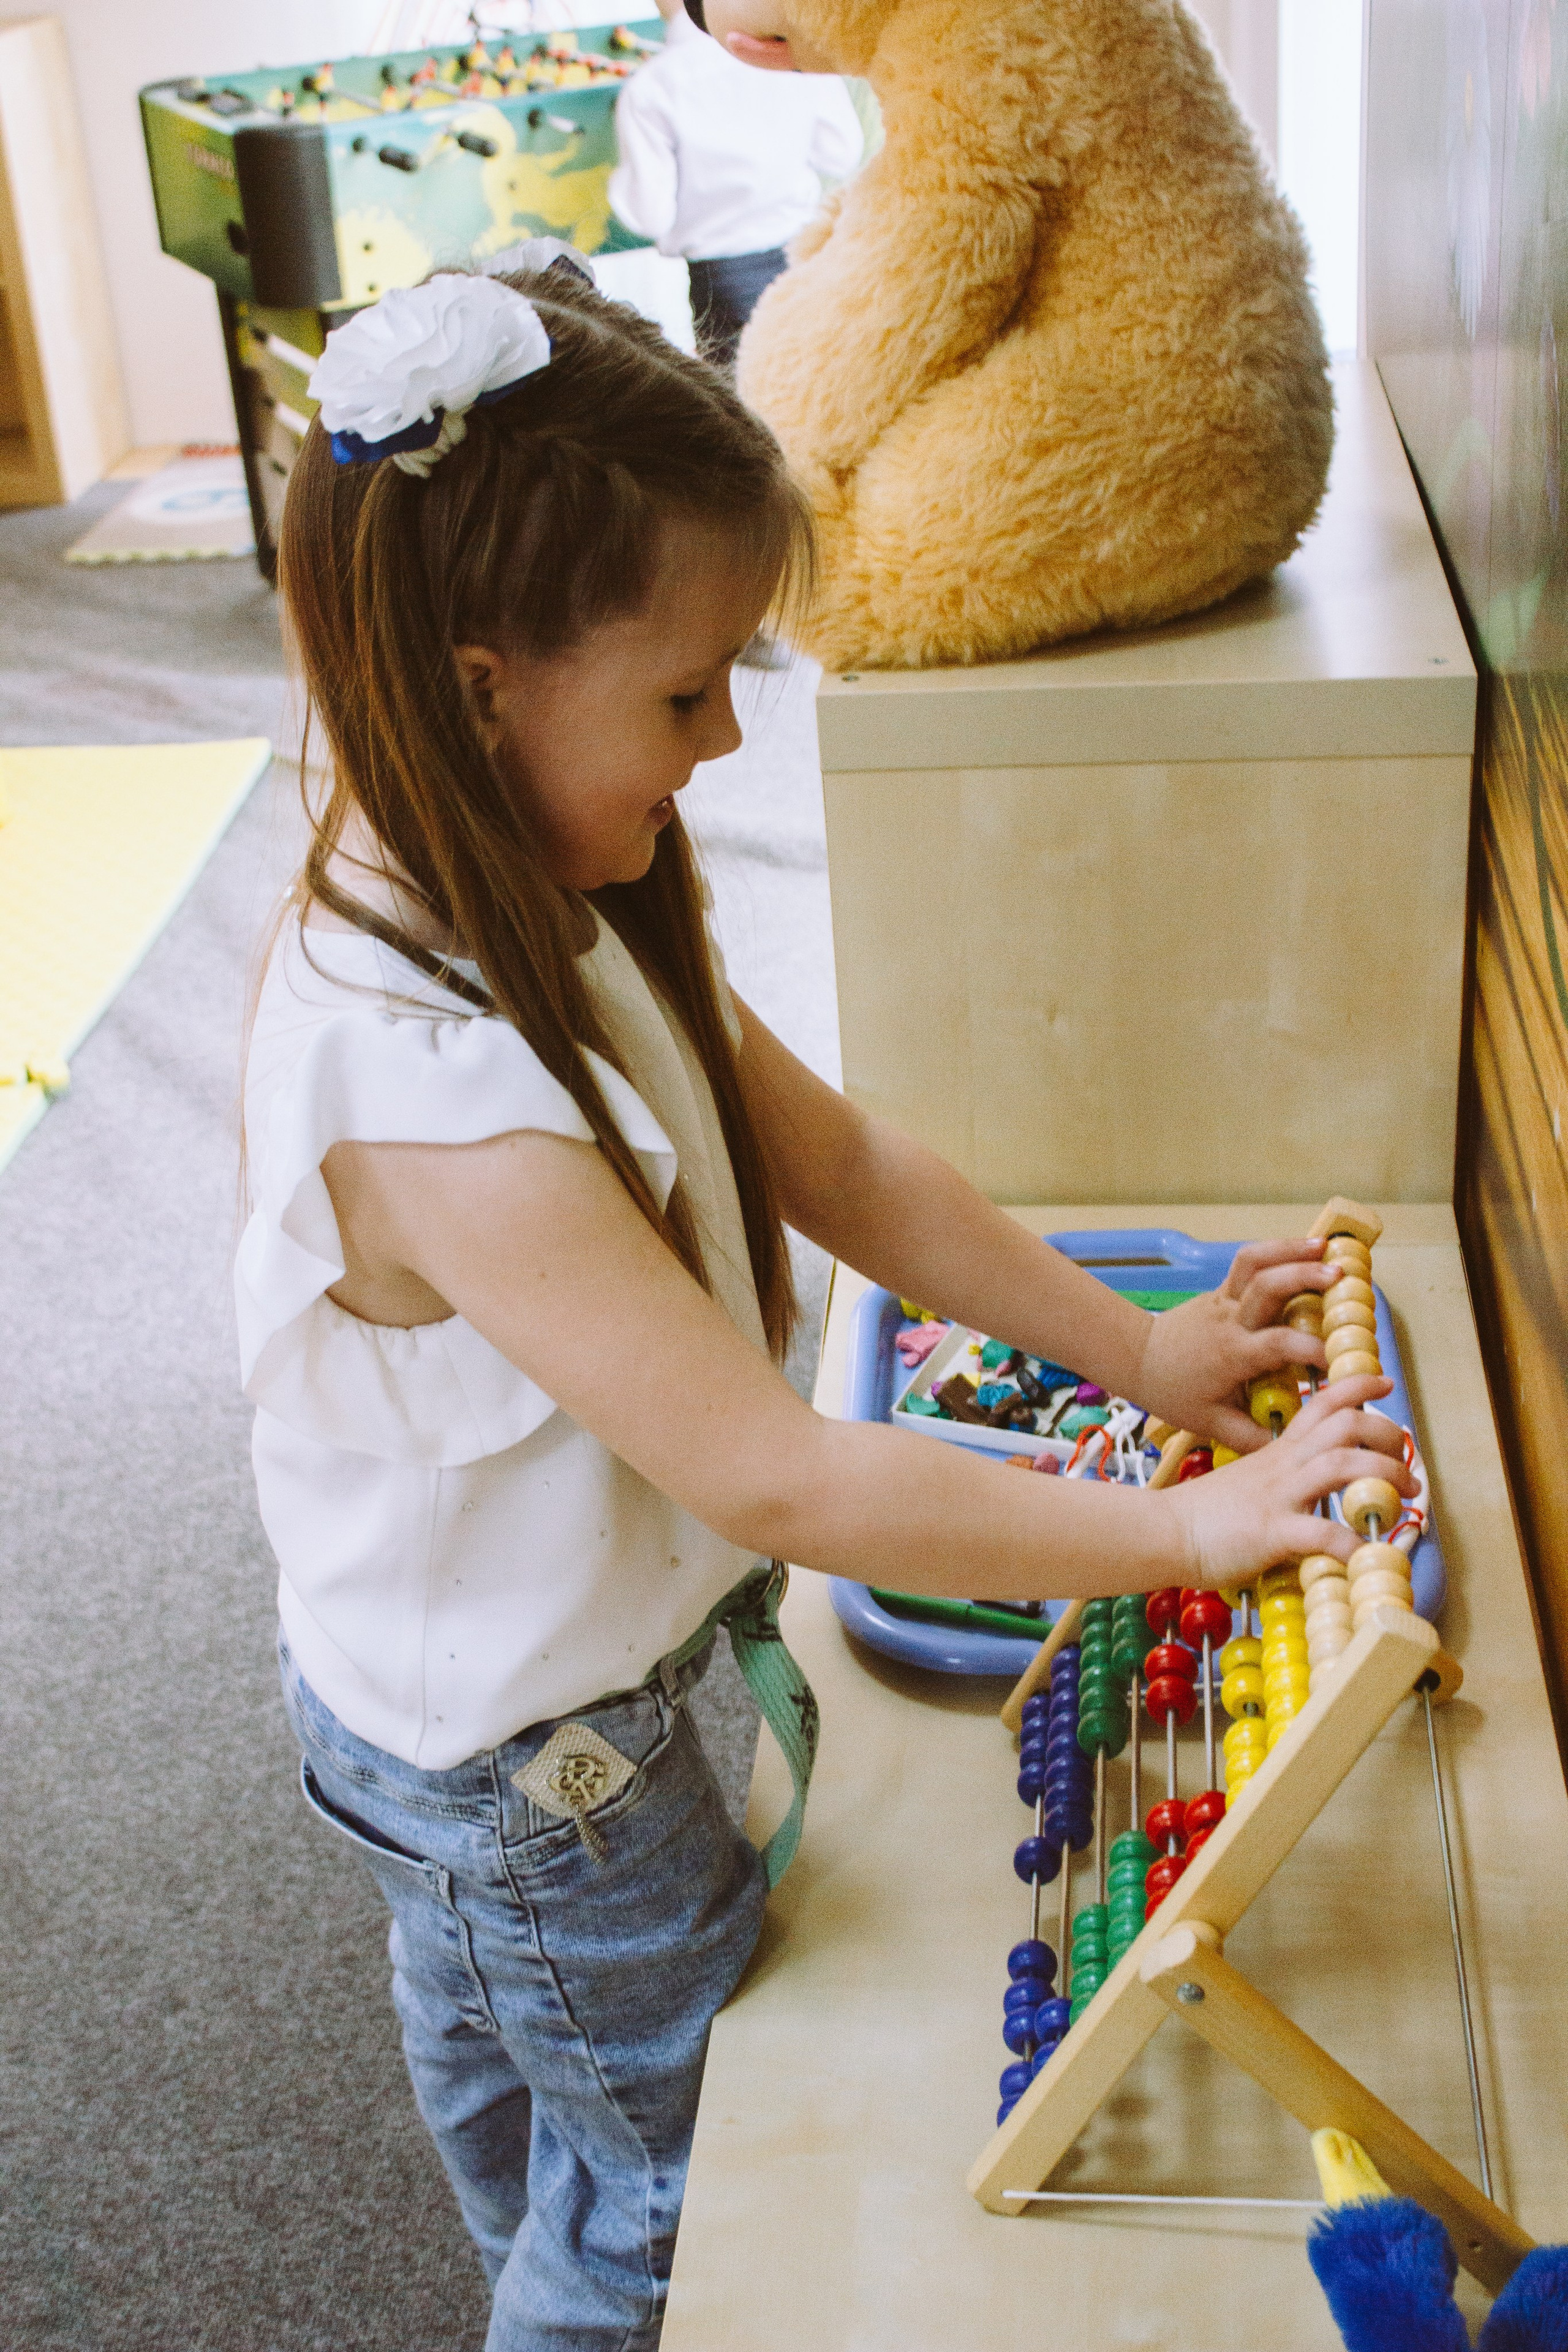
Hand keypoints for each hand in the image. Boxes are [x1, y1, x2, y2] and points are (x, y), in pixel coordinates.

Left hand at [1134, 1239, 1339, 1453]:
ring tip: (1325, 1247)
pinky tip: (1305, 1248)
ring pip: (1254, 1263)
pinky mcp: (1222, 1289)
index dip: (1308, 1348)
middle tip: (1339, 1279)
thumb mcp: (1211, 1423)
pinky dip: (1277, 1251)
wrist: (1139, 1359)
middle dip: (1303, 1278)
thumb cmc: (1175, 1392)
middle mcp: (1229, 1320)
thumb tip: (1296, 1448)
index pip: (1275, 1344)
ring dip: (1290, 1251)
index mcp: (1231, 1354)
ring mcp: (1224, 1299)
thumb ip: (1252, 1436)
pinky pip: (1248, 1262)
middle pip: (1265, 1287)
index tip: (1337, 1358)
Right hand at [1164, 1379, 1416, 1590]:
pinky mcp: (1273, 1532)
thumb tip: (1310, 1490)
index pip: (1322, 1403)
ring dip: (1384, 1477)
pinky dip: (1351, 1542)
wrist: (1164, 1531)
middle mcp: (1284, 1465)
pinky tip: (1367, 1554)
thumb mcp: (1249, 1481)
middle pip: (1345, 1425)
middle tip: (1408, 1463)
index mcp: (1278, 1451)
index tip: (1385, 1383)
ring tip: (1405, 1500)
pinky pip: (1322, 1533)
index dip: (1357, 1388)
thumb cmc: (1203, 1513)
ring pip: (1342, 1464)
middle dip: (1386, 1436)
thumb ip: (1282, 1479)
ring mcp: (1279, 1496)